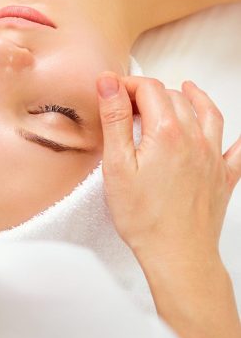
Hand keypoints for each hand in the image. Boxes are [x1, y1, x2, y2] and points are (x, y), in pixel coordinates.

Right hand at [96, 73, 240, 268]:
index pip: (149, 89)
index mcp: (167, 132)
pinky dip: (234, 137)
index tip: (114, 91)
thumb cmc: (144, 217)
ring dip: (195, 98)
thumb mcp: (116, 165)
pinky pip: (237, 150)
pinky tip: (233, 135)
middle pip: (176, 98)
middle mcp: (195, 138)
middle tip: (134, 102)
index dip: (128, 85)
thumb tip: (109, 82)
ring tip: (187, 90)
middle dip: (154, 92)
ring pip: (209, 114)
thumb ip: (114, 118)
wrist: (178, 255)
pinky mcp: (224, 177)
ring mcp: (213, 157)